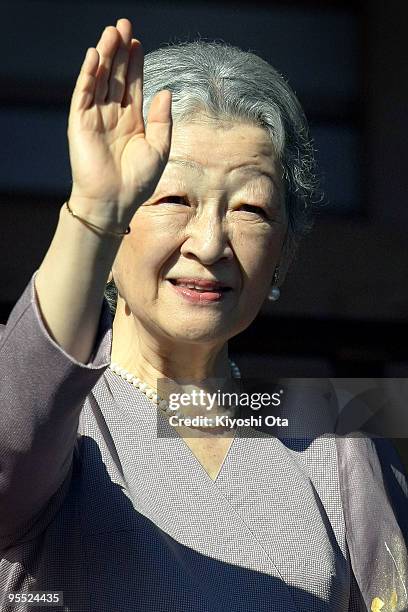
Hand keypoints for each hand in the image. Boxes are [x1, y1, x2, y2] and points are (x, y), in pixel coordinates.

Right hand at [67, 18, 171, 227]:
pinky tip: (95, 55)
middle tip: (124, 25)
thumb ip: (162, 120)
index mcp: (132, 122)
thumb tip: (166, 90)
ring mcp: (95, 118)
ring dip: (105, 56)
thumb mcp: (159, 148)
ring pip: (100, 80)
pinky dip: (88, 74)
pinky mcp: (80, 123)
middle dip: (120, 52)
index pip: (132, 85)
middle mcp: (113, 116)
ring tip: (112, 32)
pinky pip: (83, 93)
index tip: (138, 42)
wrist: (115, 202)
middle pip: (116, 77)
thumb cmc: (138, 181)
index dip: (135, 64)